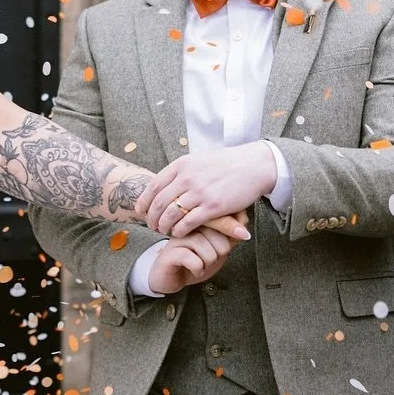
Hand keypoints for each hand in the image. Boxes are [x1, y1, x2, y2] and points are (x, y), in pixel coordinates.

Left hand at [137, 144, 277, 235]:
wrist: (253, 165)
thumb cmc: (227, 163)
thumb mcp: (199, 160)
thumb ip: (183, 171)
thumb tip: (166, 182)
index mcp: (182, 165)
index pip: (154, 185)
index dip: (144, 201)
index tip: (140, 211)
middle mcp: (187, 178)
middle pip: (159, 202)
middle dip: (152, 217)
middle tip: (151, 225)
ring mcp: (200, 192)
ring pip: (171, 214)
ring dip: (164, 225)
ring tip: (163, 231)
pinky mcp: (213, 207)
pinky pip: (188, 223)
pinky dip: (180, 230)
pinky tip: (179, 233)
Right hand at [145, 222, 244, 295]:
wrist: (168, 276)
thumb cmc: (194, 259)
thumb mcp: (217, 247)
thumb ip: (230, 233)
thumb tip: (245, 219)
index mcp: (201, 219)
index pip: (227, 221)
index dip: (233, 233)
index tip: (231, 241)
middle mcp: (189, 224)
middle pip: (221, 240)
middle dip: (218, 255)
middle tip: (208, 257)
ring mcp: (179, 237)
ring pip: (209, 251)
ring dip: (207, 264)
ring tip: (199, 263)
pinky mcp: (171, 252)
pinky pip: (195, 261)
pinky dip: (198, 269)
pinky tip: (193, 269)